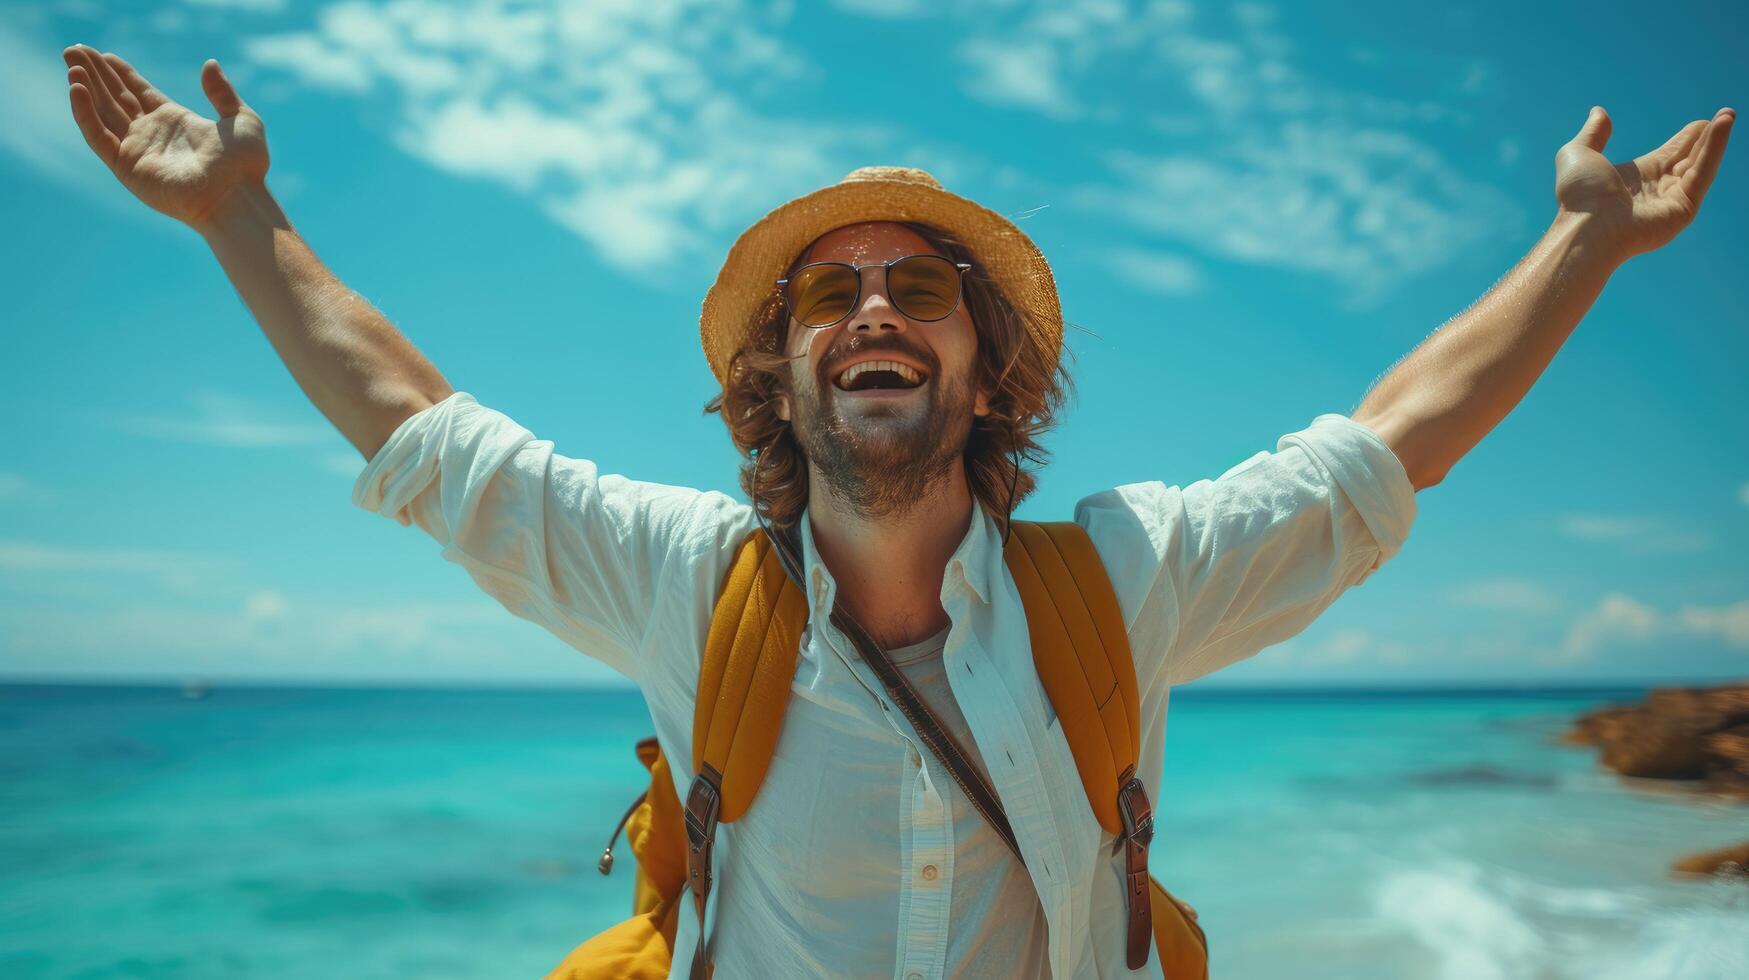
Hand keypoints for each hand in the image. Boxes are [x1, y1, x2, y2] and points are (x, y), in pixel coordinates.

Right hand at [62, 45, 269, 231]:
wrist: (236, 197)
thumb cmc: (244, 165)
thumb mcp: (242, 119)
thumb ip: (222, 93)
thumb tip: (210, 64)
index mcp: (175, 121)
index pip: (138, 92)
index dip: (119, 73)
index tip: (102, 54)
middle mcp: (152, 135)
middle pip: (115, 98)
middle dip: (95, 74)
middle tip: (74, 50)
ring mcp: (138, 151)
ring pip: (102, 113)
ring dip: (85, 88)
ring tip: (72, 63)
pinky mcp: (127, 168)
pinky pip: (98, 136)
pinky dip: (85, 113)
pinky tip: (77, 88)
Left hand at [1554, 105, 1733, 262]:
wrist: (1587, 225)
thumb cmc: (1579, 196)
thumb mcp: (1579, 153)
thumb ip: (1593, 133)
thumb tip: (1598, 111)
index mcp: (1636, 177)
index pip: (1669, 154)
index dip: (1685, 138)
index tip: (1700, 123)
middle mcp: (1656, 189)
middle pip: (1687, 159)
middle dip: (1704, 138)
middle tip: (1725, 115)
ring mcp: (1671, 200)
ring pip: (1699, 164)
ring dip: (1715, 140)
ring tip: (1728, 115)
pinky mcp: (1683, 208)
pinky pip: (1703, 173)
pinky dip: (1715, 149)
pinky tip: (1723, 126)